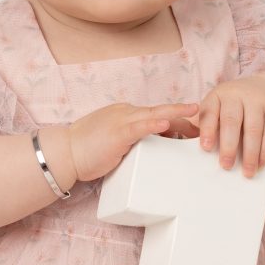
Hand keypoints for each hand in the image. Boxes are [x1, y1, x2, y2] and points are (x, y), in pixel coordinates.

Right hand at [48, 100, 201, 188]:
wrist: (63, 153)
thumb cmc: (85, 151)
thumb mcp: (112, 143)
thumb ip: (130, 143)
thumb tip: (147, 150)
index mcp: (124, 115)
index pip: (154, 115)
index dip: (174, 121)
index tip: (190, 127)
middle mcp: (125, 113)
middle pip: (159, 112)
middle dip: (181, 116)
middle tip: (202, 118)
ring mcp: (121, 121)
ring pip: (154, 114)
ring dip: (175, 114)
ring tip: (193, 111)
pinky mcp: (116, 133)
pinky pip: (139, 127)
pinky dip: (154, 124)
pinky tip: (167, 123)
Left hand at [193, 75, 264, 178]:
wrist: (263, 89)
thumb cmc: (235, 106)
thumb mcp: (219, 108)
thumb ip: (209, 127)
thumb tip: (202, 155)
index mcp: (217, 96)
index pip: (210, 112)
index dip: (207, 130)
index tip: (206, 148)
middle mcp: (236, 95)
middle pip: (231, 121)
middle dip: (229, 146)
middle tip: (226, 166)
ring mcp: (257, 100)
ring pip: (253, 129)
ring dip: (250, 153)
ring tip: (247, 171)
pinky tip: (261, 163)